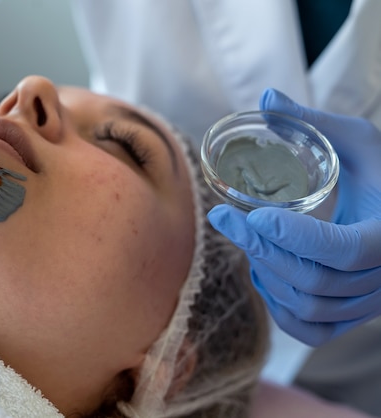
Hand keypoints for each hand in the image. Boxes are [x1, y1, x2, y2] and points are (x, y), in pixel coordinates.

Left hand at [208, 88, 380, 345]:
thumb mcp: (358, 141)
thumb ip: (313, 122)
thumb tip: (265, 98)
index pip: (344, 250)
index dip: (297, 238)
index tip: (255, 215)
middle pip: (315, 280)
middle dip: (262, 250)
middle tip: (224, 219)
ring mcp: (369, 302)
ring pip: (310, 308)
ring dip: (268, 276)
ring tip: (246, 242)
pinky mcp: (354, 315)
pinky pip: (313, 330)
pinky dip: (281, 310)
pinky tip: (265, 275)